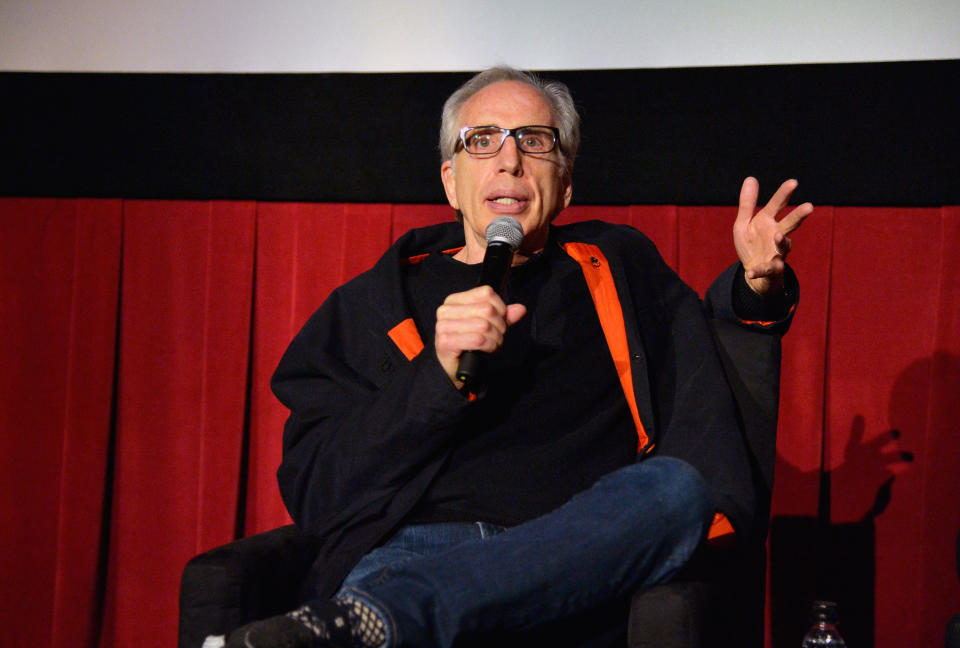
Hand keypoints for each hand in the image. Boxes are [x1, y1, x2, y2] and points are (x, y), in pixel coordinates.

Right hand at [434, 285, 526, 386]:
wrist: (455, 369)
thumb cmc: (470, 345)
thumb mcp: (489, 326)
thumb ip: (504, 316)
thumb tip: (520, 309)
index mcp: (455, 301)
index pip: (486, 293)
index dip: (500, 309)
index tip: (499, 322)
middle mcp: (446, 310)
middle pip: (487, 309)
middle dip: (499, 326)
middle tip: (497, 337)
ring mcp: (443, 326)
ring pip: (484, 325)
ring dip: (495, 338)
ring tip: (493, 344)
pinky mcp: (445, 342)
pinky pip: (478, 340)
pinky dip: (489, 346)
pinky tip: (487, 350)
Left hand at [733, 177, 812, 295]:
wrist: (755, 273)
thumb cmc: (751, 245)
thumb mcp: (744, 224)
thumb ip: (747, 203)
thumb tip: (751, 178)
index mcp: (768, 222)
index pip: (777, 205)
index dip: (784, 194)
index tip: (793, 182)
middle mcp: (776, 235)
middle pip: (789, 224)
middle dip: (798, 216)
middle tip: (809, 207)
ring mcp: (776, 253)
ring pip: (783, 246)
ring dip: (782, 241)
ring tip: (779, 236)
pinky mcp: (770, 270)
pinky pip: (765, 270)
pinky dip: (758, 271)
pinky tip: (750, 272)